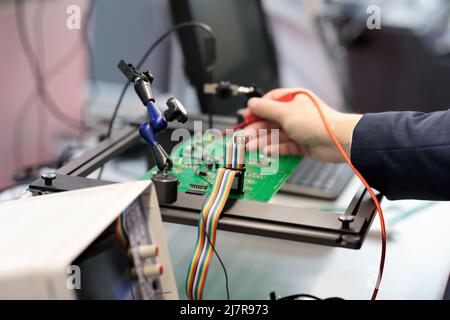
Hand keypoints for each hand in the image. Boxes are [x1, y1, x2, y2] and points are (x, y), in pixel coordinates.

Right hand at [243, 88, 361, 162]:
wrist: (337, 141)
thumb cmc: (317, 122)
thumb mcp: (286, 112)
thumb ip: (266, 109)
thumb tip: (251, 104)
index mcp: (293, 99)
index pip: (270, 102)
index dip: (256, 110)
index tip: (245, 117)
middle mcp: (295, 113)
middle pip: (270, 121)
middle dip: (256, 129)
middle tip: (243, 138)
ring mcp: (298, 129)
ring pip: (275, 135)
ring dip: (262, 141)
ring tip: (250, 148)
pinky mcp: (301, 144)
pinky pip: (284, 146)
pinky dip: (275, 149)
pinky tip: (266, 152)